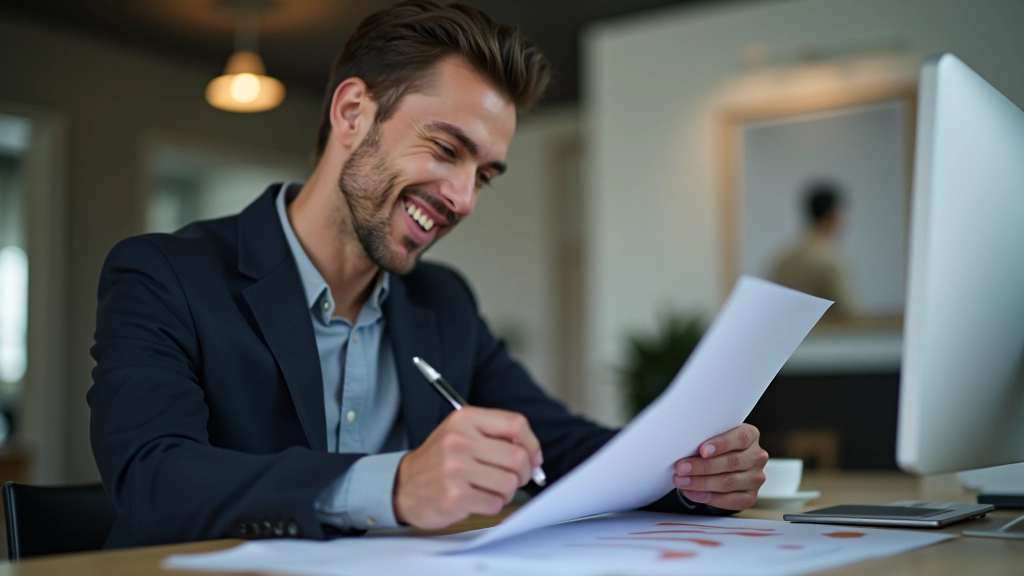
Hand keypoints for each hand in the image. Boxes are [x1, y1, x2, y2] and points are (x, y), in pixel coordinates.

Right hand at [393, 406, 543, 528]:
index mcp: (465, 419)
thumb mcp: (462, 433)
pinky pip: (494, 503)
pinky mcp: (454, 496)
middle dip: (523, 473)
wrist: (402, 486)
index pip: (516, 424)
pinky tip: (476, 499)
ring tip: (489, 489)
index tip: (533, 458)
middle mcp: (459, 440)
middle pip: (518, 457)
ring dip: (506, 492)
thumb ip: (496, 435)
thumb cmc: (440, 460)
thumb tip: (533, 455)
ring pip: (510, 483)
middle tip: (513, 478)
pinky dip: (491, 505)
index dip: (532, 444)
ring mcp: (455, 469)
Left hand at [672, 423, 767, 510]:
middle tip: (681, 468)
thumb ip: (706, 438)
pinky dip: (706, 497)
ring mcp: (755, 478)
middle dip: (703, 466)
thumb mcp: (714, 436)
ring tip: (682, 481)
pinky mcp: (750, 497)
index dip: (721, 444)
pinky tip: (692, 492)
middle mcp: (756, 457)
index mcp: (751, 435)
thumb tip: (684, 447)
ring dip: (701, 483)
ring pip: (728, 482)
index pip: (740, 438)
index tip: (702, 450)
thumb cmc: (716, 447)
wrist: (724, 466)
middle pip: (732, 462)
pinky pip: (728, 500)